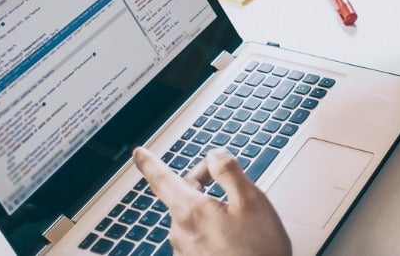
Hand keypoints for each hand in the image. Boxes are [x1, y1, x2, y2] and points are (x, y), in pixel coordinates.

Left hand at [132, 147, 291, 255]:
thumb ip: (229, 171)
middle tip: (226, 180)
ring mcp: (184, 250)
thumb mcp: (252, 200)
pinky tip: (231, 236)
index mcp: (191, 211)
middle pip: (181, 196)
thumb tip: (213, 155)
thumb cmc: (260, 249)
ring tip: (237, 217)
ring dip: (207, 208)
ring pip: (190, 217)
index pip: (162, 179)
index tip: (139, 153)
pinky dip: (209, 229)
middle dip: (200, 183)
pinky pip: (195, 237)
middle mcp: (180, 232)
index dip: (150, 163)